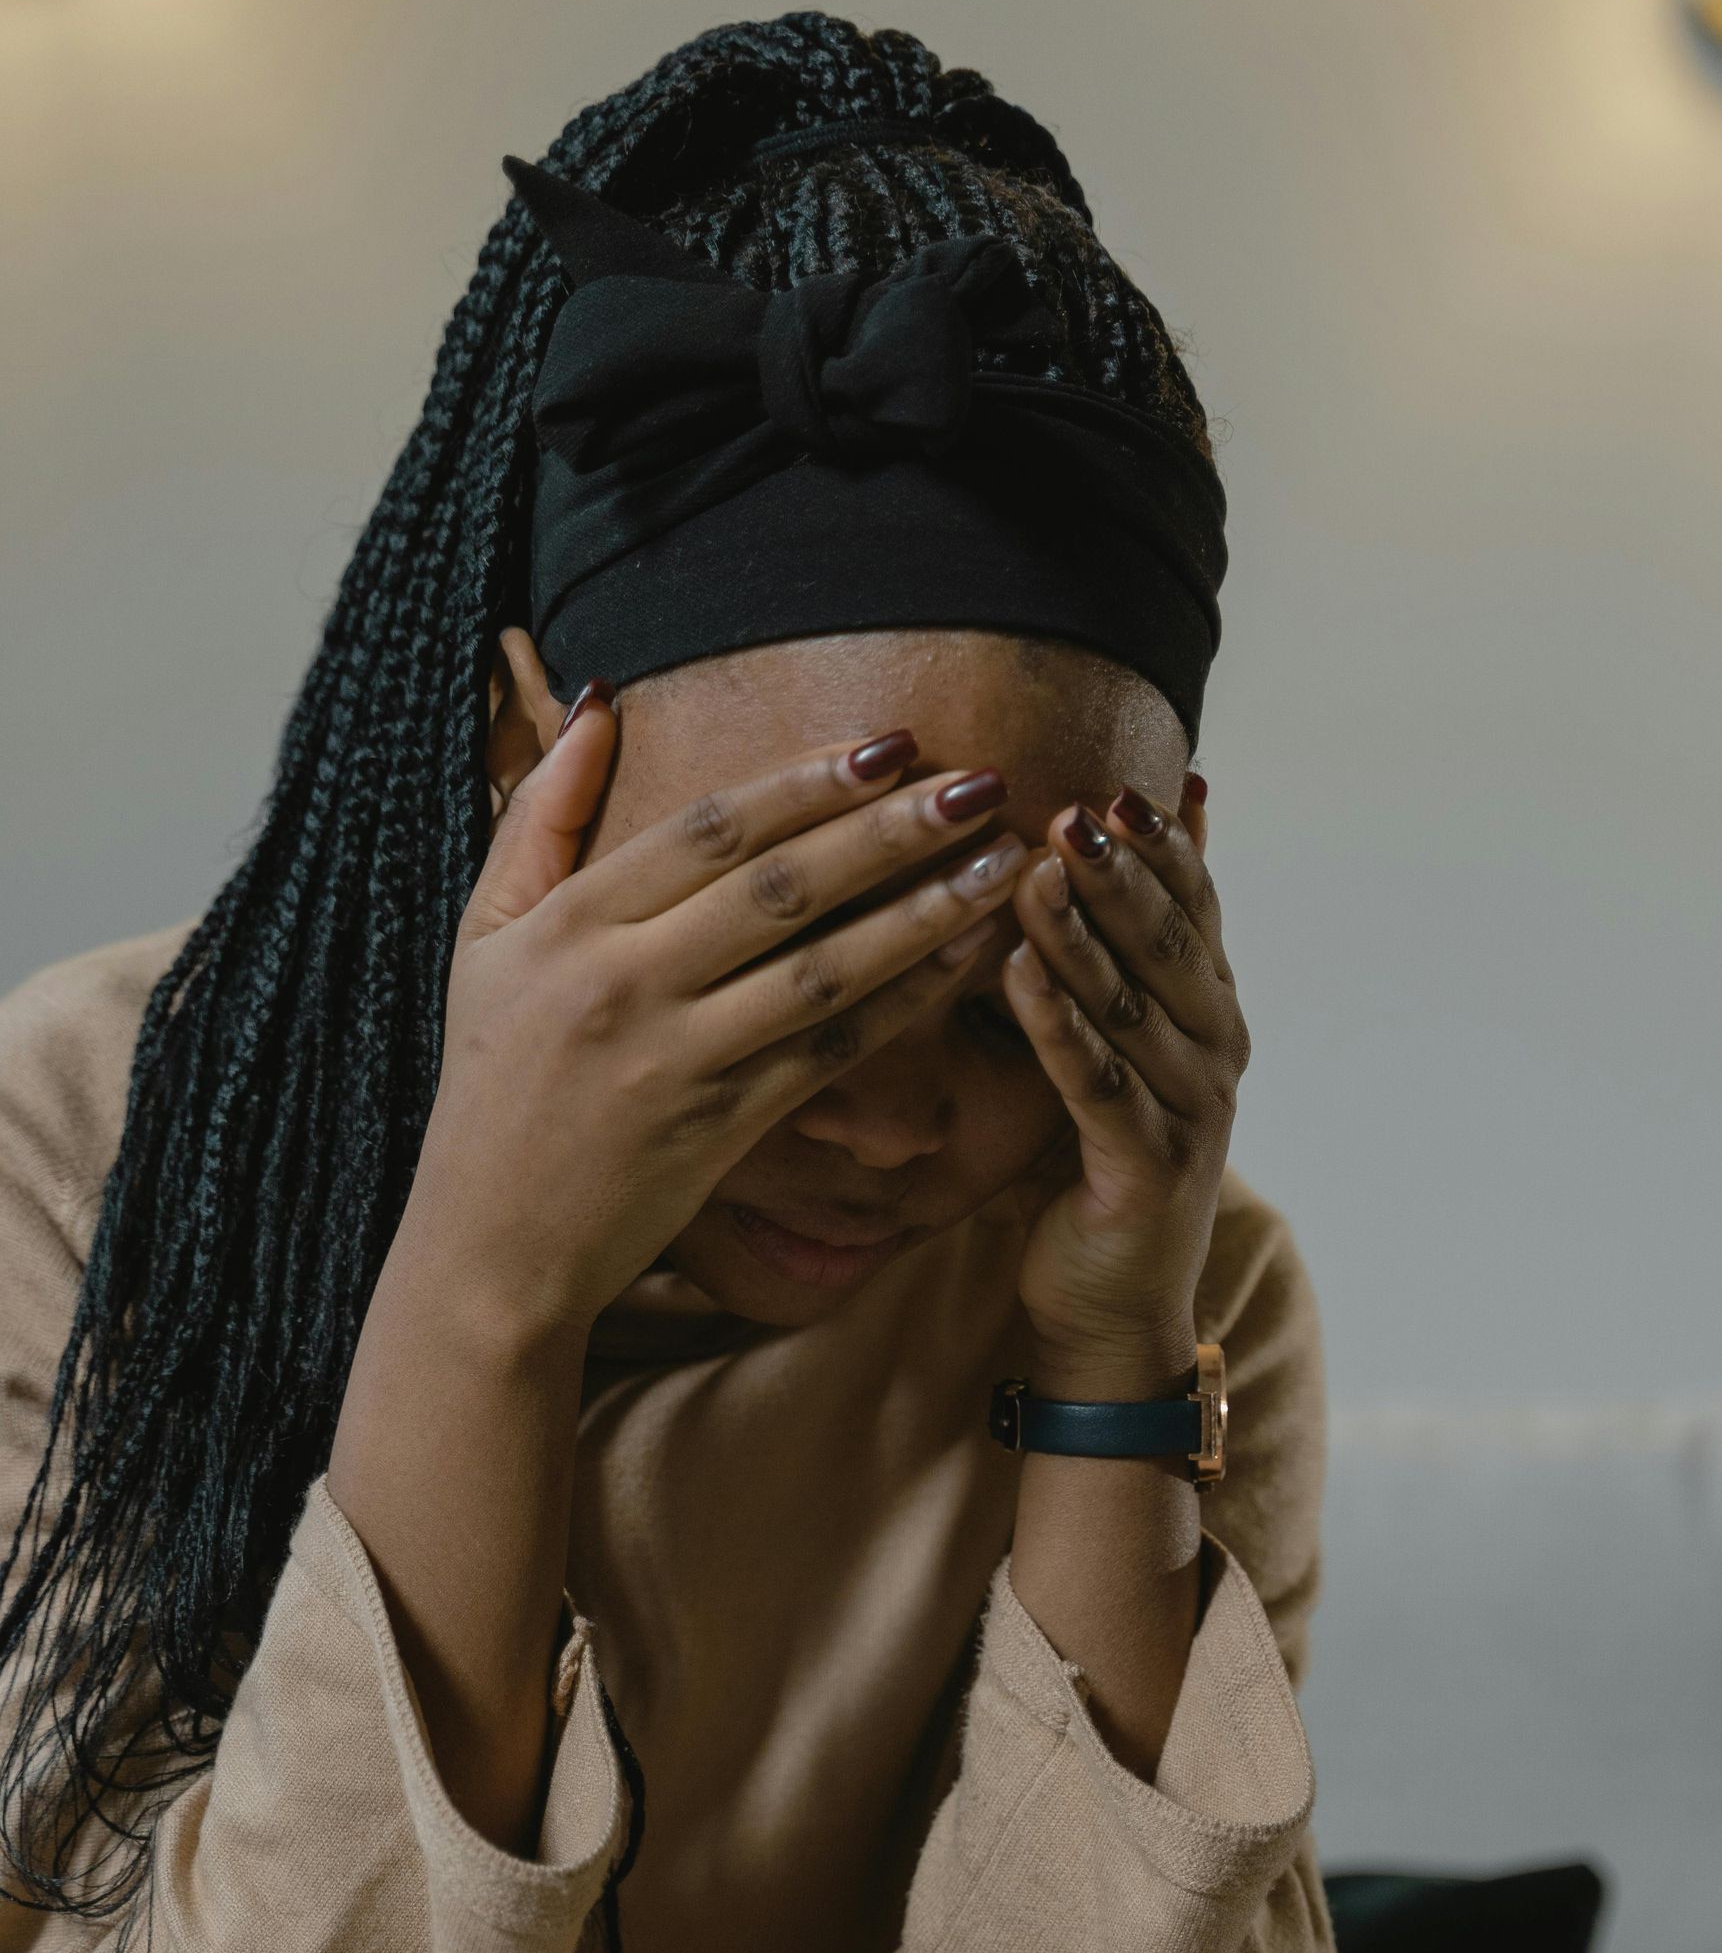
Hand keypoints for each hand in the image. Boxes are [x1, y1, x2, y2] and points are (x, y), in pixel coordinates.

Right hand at [411, 703, 1023, 1339]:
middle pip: (779, 888)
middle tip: (980, 782)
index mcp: (571, 925)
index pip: (709, 832)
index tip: (893, 742)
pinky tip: (967, 959)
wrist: (489, 1248)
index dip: (807, 782)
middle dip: (890, 829)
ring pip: (821, 971)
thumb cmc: (491, 1083)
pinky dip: (904, 1004)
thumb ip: (539, 818)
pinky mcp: (719, 1131)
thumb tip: (598, 705)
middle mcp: (625, 985)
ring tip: (1004, 862)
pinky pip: (830, 1055)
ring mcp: (677, 1062)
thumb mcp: (486, 938)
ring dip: (923, 911)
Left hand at [1003, 778, 1247, 1394]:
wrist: (1111, 1310)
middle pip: (1171, 945)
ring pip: (1132, 1006)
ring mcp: (1189, 1115)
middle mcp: (1215, 1055)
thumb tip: (1168, 822)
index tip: (1114, 784)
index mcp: (1212, 1015)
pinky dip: (1057, 1024)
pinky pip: (1097, 1084)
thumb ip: (1133, 943)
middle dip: (1123, 874)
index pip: (1196, 908)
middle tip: (1072, 807)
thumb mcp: (1123, 1040)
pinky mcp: (1146, 1170)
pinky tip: (1017, 971)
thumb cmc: (1101, 1163)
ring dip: (1083, 934)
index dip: (1161, 846)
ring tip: (1034, 866)